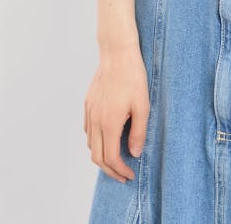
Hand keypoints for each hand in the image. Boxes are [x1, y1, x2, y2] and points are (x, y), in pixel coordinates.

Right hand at [84, 42, 149, 182]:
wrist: (117, 54)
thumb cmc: (133, 77)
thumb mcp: (143, 106)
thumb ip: (138, 132)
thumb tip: (134, 154)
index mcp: (109, 123)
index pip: (110, 158)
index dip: (120, 170)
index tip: (130, 175)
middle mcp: (95, 120)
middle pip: (96, 156)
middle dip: (110, 170)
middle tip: (123, 175)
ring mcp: (89, 112)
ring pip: (90, 144)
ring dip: (101, 156)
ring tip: (116, 158)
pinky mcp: (88, 103)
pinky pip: (88, 129)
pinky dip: (95, 140)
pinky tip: (107, 137)